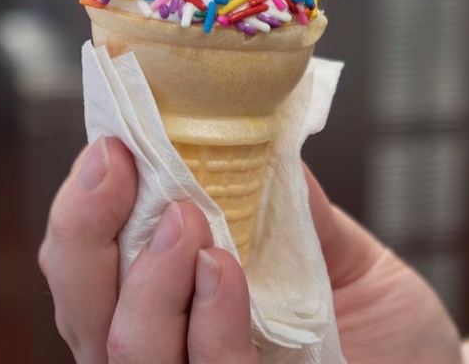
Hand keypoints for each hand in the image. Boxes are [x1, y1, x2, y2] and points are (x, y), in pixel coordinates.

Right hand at [39, 136, 460, 362]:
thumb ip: (294, 205)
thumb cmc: (385, 326)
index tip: (110, 144)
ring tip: (189, 220)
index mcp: (172, 303)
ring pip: (125, 355)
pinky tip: (224, 273)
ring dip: (147, 281)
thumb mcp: (342, 252)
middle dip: (87, 238)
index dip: (82, 208)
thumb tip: (252, 127)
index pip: (92, 263)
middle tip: (126, 169)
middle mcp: (170, 355)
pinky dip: (208, 328)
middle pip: (84, 313)